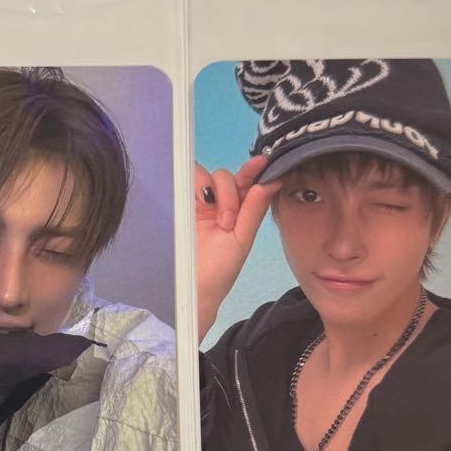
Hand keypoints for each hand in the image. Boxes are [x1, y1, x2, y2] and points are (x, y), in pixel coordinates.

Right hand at [194, 156, 279, 342]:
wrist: (192, 288)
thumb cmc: (220, 270)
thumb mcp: (242, 239)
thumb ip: (254, 209)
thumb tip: (273, 180)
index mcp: (237, 210)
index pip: (244, 182)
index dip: (252, 170)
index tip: (262, 162)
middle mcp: (216, 203)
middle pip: (224, 176)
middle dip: (231, 192)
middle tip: (230, 221)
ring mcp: (195, 203)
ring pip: (205, 176)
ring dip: (216, 192)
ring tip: (219, 221)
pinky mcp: (177, 205)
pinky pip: (185, 183)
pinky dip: (197, 186)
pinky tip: (202, 205)